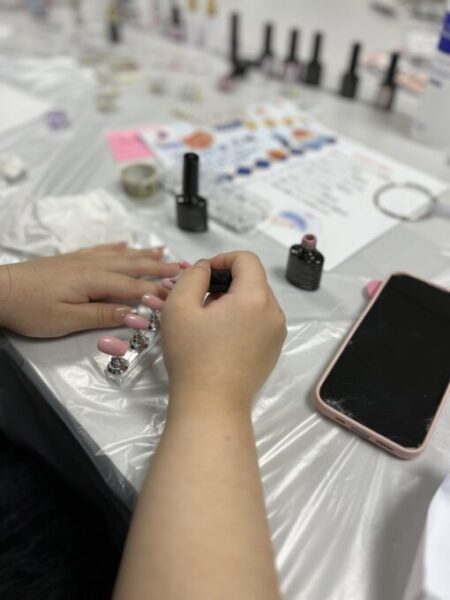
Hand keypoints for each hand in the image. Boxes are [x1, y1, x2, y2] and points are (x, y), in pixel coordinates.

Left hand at [0, 242, 178, 336]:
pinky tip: (125, 245)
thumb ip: (102, 315)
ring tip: (163, 252)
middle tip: (181, 268)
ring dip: (143, 255)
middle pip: (132, 266)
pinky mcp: (72, 260)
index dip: (157, 292)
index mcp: (95, 281)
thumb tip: (134, 314)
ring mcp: (82, 260)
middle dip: (158, 268)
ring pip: (120, 256)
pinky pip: (101, 250)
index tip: (178, 295)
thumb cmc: (31, 309)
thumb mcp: (67, 320)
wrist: (0, 290)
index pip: (134, 287)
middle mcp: (93, 266)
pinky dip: (117, 247)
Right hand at [161, 252, 286, 410]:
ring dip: (232, 300)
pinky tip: (220, 337)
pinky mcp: (273, 349)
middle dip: (225, 282)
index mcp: (255, 297)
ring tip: (207, 320)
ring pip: (255, 300)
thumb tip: (205, 269)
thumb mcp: (180, 307)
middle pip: (252, 279)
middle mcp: (274, 312)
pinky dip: (241, 318)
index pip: (246, 259)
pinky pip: (259, 320)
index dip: (221, 259)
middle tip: (199, 300)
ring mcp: (277, 333)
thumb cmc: (193, 356)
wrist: (211, 405)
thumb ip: (193, 276)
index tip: (201, 276)